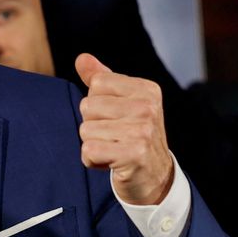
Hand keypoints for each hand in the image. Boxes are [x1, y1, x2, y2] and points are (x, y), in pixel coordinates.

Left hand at [75, 53, 172, 205]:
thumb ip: (101, 79)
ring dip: (93, 144)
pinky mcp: (134, 153)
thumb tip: (82, 58)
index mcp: (146, 89)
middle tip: (116, 138)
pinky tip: (111, 163)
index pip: (96, 83)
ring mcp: (143, 130)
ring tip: (115, 150)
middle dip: (93, 126)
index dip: (97, 104)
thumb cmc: (133, 136)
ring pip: (85, 130)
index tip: (116, 118)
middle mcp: (148, 107)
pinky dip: (92, 160)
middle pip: (88, 106)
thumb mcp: (122, 103)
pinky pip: (88, 150)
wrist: (155, 178)